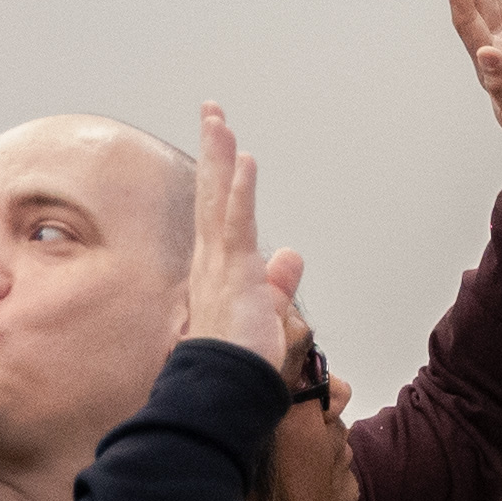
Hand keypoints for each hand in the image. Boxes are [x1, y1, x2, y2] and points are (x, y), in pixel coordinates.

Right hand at [180, 102, 304, 367]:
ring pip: (218, 198)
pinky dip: (240, 190)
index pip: (216, 211)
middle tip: (212, 112)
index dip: (217, 176)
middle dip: (213, 151)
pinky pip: (236, 223)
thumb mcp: (266, 310)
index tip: (222, 145)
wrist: (224, 388)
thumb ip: (277, 281)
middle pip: (210, 194)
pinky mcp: (235, 272)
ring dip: (220, 156)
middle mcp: (211, 260)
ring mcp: (220, 264)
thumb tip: (290, 255)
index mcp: (216, 269)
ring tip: (220, 119)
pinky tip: (244, 161)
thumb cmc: (239, 360)